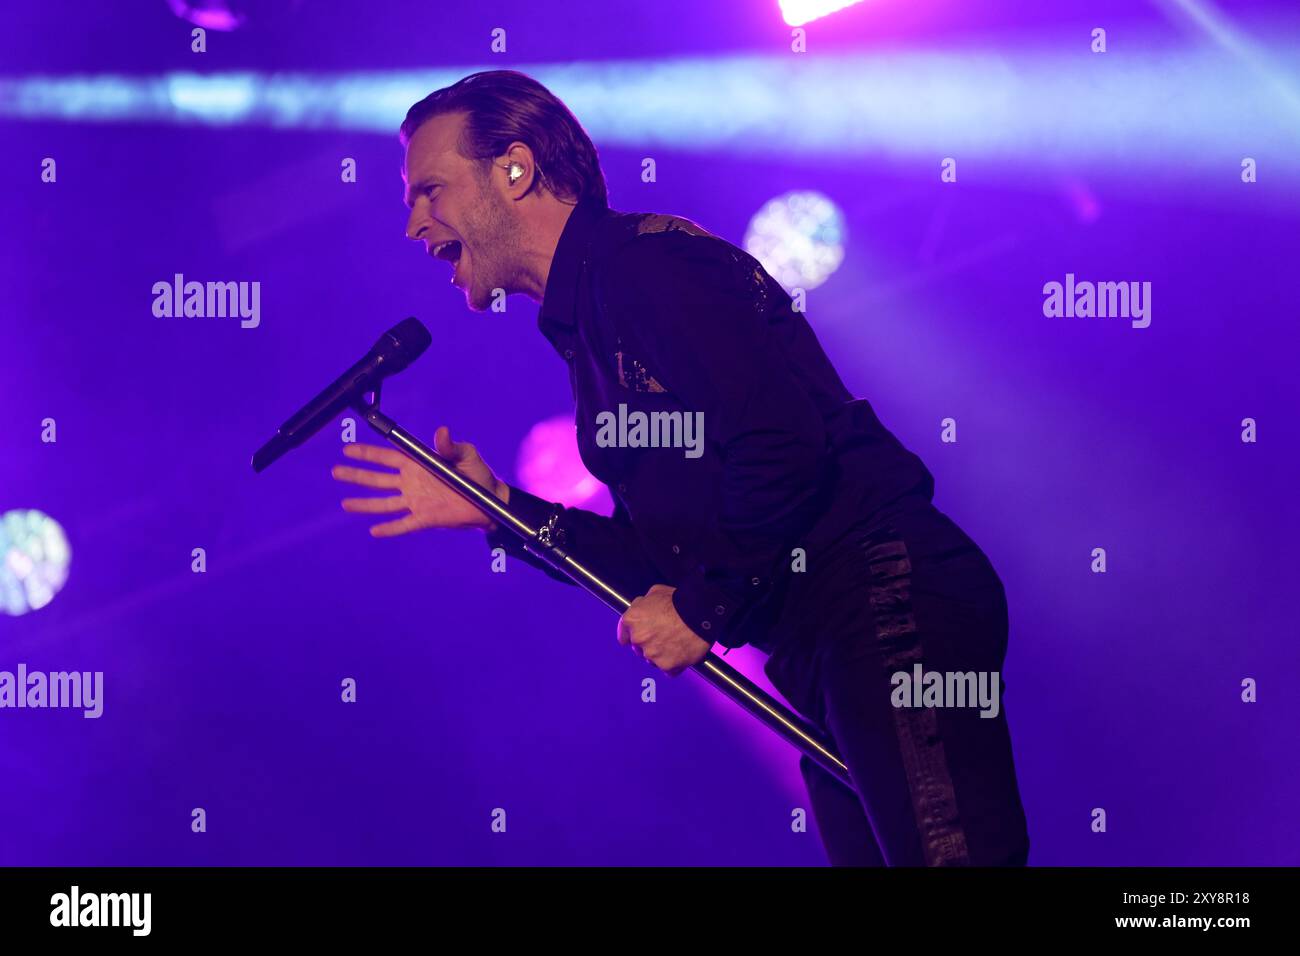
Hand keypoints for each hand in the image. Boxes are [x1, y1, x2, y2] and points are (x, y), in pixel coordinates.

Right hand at [331, 426, 508, 535]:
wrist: (492, 501)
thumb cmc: (478, 473)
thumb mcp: (466, 455)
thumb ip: (451, 446)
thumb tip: (441, 432)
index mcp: (418, 464)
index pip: (387, 457)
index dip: (367, 454)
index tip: (347, 450)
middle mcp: (412, 482)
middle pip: (378, 479)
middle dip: (357, 475)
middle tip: (335, 472)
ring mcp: (416, 501)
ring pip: (385, 503)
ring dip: (365, 503)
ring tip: (346, 504)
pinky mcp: (425, 518)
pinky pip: (404, 524)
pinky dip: (390, 528)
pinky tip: (374, 531)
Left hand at [617, 584, 711, 676]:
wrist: (700, 614)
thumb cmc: (679, 601)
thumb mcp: (656, 592)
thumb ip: (642, 604)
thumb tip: (641, 608)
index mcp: (632, 620)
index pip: (623, 636)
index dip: (632, 636)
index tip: (639, 637)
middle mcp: (638, 639)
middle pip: (638, 649)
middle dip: (648, 645)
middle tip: (664, 637)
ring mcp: (652, 654)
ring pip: (652, 660)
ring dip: (660, 655)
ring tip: (675, 645)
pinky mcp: (667, 666)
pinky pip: (668, 670)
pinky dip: (674, 664)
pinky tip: (681, 654)